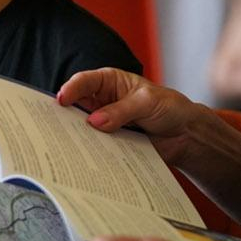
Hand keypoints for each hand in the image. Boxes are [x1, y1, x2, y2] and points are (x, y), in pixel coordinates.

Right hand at [57, 68, 224, 168]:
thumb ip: (122, 110)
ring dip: (77, 136)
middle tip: (54, 125)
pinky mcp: (111, 143)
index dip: (71, 89)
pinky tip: (85, 158)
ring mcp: (105, 123)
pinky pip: (96, 147)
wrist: (186, 135)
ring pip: (83, 129)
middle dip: (66, 114)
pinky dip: (91, 152)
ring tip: (66, 145)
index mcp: (109, 82)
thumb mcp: (147, 102)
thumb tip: (95, 122)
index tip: (61, 100)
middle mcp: (103, 101)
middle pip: (77, 106)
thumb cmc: (169, 108)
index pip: (84, 82)